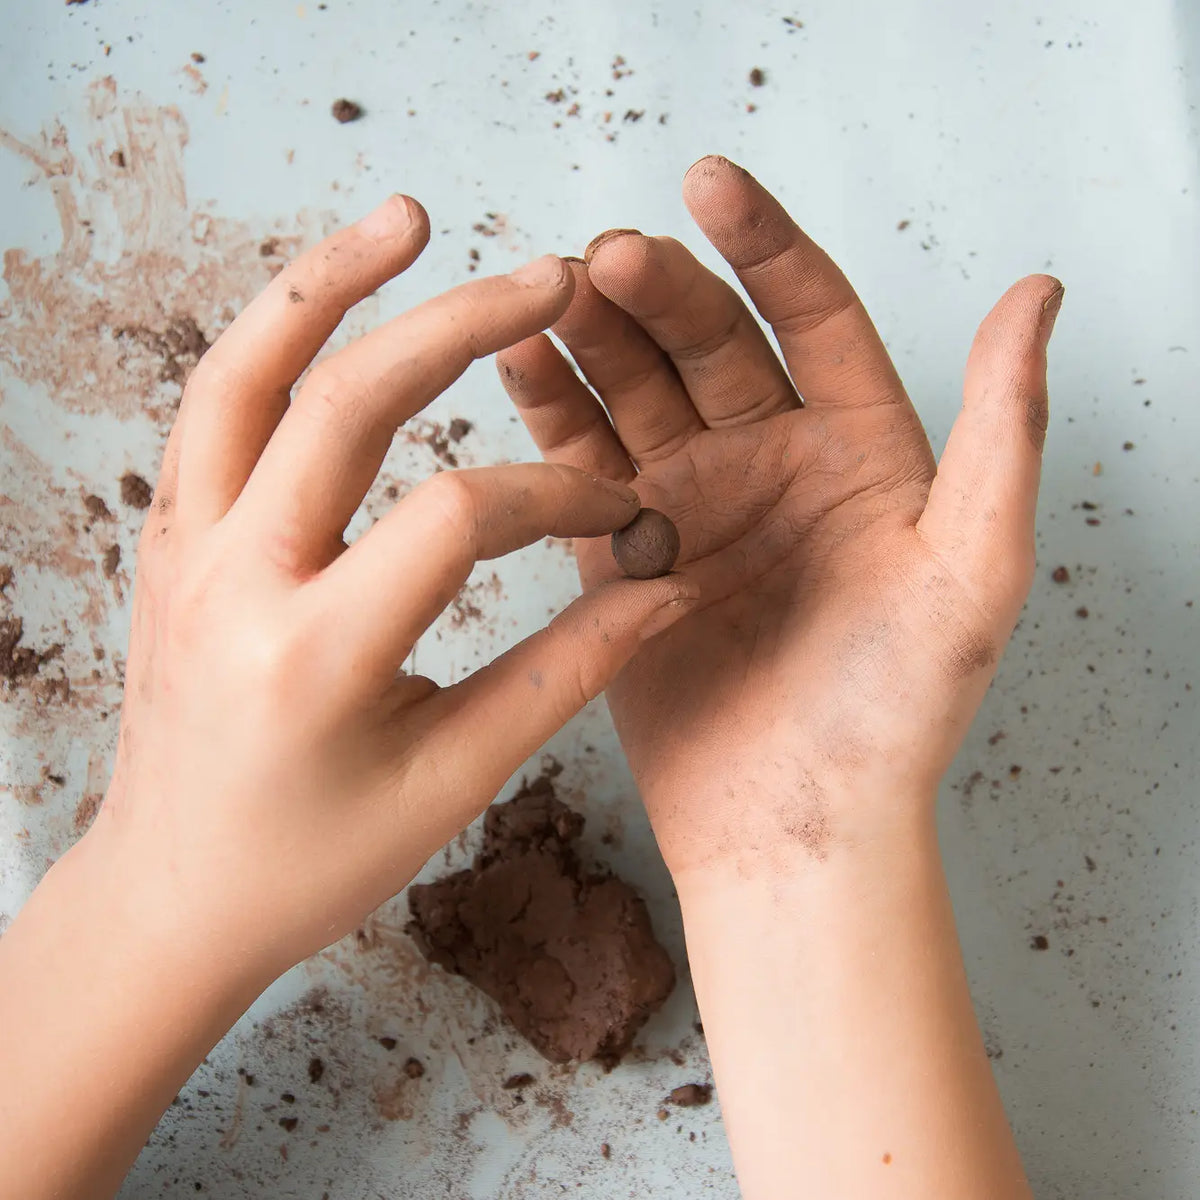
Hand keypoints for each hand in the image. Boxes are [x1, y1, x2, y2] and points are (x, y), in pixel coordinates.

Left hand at [90, 194, 696, 975]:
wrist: (170, 895)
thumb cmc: (310, 861)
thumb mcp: (450, 782)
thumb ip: (564, 674)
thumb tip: (663, 589)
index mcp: (315, 657)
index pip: (457, 517)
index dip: (558, 496)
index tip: (617, 509)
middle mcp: (234, 583)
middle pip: (349, 404)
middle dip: (461, 324)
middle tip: (549, 274)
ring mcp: (183, 551)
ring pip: (244, 374)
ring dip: (328, 283)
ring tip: (406, 217)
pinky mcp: (167, 541)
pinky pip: (209, 408)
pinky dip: (270, 338)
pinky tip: (326, 305)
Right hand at [498, 156, 1060, 879]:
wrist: (794, 828)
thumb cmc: (892, 716)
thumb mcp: (972, 572)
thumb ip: (1004, 431)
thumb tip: (1039, 293)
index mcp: (861, 451)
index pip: (811, 315)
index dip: (764, 244)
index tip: (710, 185)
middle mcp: (773, 464)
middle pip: (707, 343)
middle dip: (658, 293)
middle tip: (604, 259)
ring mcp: (693, 504)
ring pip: (634, 391)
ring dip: (593, 337)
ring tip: (547, 294)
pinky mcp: (622, 552)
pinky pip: (581, 463)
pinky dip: (550, 411)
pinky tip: (521, 360)